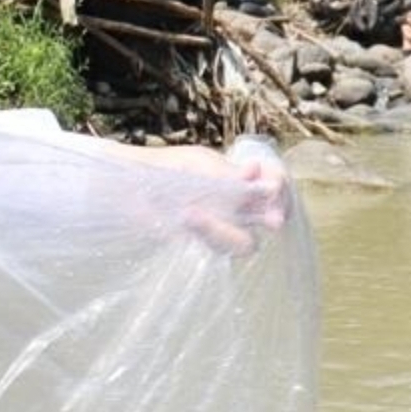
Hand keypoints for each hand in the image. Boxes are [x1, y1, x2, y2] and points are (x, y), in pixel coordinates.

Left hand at [100, 138, 291, 252]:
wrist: (129, 187)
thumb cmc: (165, 169)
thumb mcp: (198, 164)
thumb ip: (227, 175)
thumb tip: (255, 172)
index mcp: (240, 180)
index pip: (275, 185)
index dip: (281, 189)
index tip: (273, 188)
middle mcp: (238, 207)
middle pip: (272, 218)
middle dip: (271, 215)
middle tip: (270, 219)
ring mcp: (222, 228)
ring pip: (245, 242)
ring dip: (226, 228)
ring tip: (195, 211)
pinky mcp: (203, 246)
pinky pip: (216, 247)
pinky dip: (206, 231)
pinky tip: (187, 216)